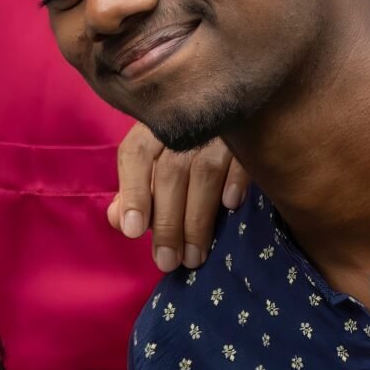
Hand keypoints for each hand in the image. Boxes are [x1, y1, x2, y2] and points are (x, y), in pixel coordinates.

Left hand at [109, 123, 244, 270]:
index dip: (133, 193)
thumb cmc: (184, 148)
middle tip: (168, 261)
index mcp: (154, 127)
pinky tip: (230, 206)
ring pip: (204, 173)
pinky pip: (242, 159)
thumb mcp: (155, 163)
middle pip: (170, 172)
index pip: (136, 155)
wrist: (232, 107)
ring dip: (198, 220)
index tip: (133, 231)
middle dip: (168, 222)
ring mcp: (218, 127)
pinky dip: (235, 182)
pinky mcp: (250, 132)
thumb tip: (119, 221)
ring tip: (194, 257)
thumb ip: (135, 192)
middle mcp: (183, 124)